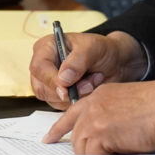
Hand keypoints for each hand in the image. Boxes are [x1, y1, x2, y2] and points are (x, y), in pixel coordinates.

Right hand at [30, 31, 147, 109]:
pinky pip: (62, 106)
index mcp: (47, 47)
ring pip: (53, 99)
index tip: (67, 89)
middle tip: (89, 83)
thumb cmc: (103, 50)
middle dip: (67, 90)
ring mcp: (50, 82)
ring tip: (93, 81)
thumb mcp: (93, 48)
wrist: (115, 63)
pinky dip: (79, 100)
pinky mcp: (58, 96)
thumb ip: (78, 60)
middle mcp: (44, 65)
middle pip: (42, 87)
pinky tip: (90, 88)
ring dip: (76, 95)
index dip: (51, 80)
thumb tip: (63, 78)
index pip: (39, 67)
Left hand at [42, 80, 154, 154]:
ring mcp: (94, 118)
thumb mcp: (131, 105)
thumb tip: (108, 138)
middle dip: (84, 150)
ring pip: (83, 148)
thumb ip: (113, 116)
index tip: (49, 138)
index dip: (60, 128)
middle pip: (77, 135)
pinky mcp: (99, 133)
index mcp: (101, 95)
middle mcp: (94, 104)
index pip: (73, 112)